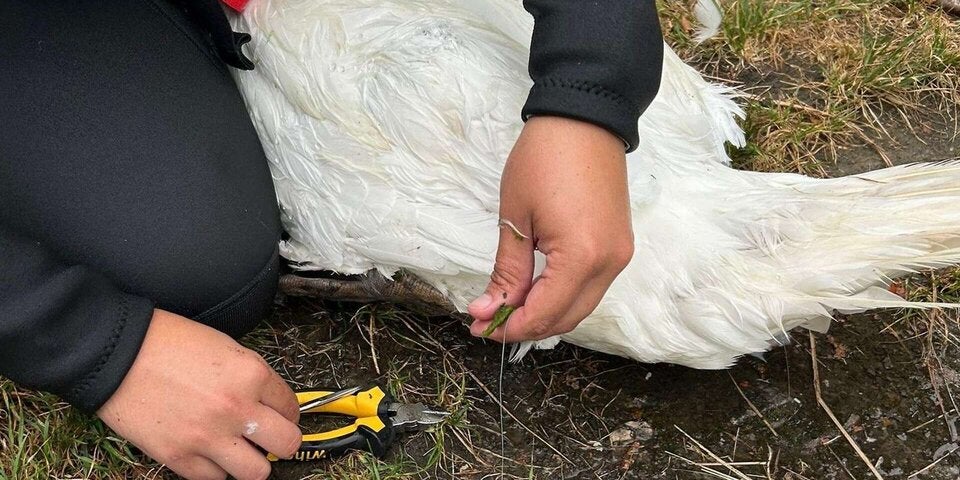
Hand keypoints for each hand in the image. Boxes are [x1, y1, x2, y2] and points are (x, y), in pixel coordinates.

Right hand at [97, 309, 300, 479]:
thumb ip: (250, 376)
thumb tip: (268, 400)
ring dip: (253, 462)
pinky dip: (217, 470)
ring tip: (242, 451)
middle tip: (272, 438)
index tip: (282, 415)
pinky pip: (215, 479)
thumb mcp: (224, 346)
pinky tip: (211, 454)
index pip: (292, 407)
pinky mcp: (180, 457)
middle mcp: (236, 409)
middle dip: (284, 442)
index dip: (289, 412)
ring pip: (257, 472)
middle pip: (287, 444)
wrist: (116, 354)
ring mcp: (208, 437)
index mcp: (251, 375)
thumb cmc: (166, 342)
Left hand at [468, 116, 633, 341]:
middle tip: (488, 320)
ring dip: (545, 313)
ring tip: (507, 305)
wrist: (584, 118)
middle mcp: (609, 264)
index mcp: (582, 257)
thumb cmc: (544, 159)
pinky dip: (563, 296)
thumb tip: (489, 309)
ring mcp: (619, 256)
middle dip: (526, 326)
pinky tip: (535, 289)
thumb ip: (507, 271)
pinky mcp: (619, 246)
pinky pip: (591, 287)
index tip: (478, 325)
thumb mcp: (515, 217)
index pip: (544, 313)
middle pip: (567, 319)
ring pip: (581, 307)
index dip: (509, 327)